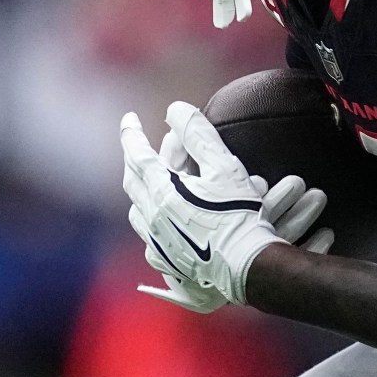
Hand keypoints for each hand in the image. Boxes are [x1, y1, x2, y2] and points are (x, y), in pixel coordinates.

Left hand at [120, 101, 330, 310]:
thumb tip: (175, 110)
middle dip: (134, 159)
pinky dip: (151, 219)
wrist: (247, 266)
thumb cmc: (239, 214)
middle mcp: (152, 216)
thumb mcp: (224, 166)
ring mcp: (156, 241)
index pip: (137, 154)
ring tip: (149, 181)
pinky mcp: (166, 260)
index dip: (131, 133)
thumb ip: (198, 134)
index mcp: (162, 191)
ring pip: (136, 210)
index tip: (129, 118)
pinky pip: (149, 236)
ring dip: (140, 190)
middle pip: (132, 180)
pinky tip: (162, 219)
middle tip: (138, 146)